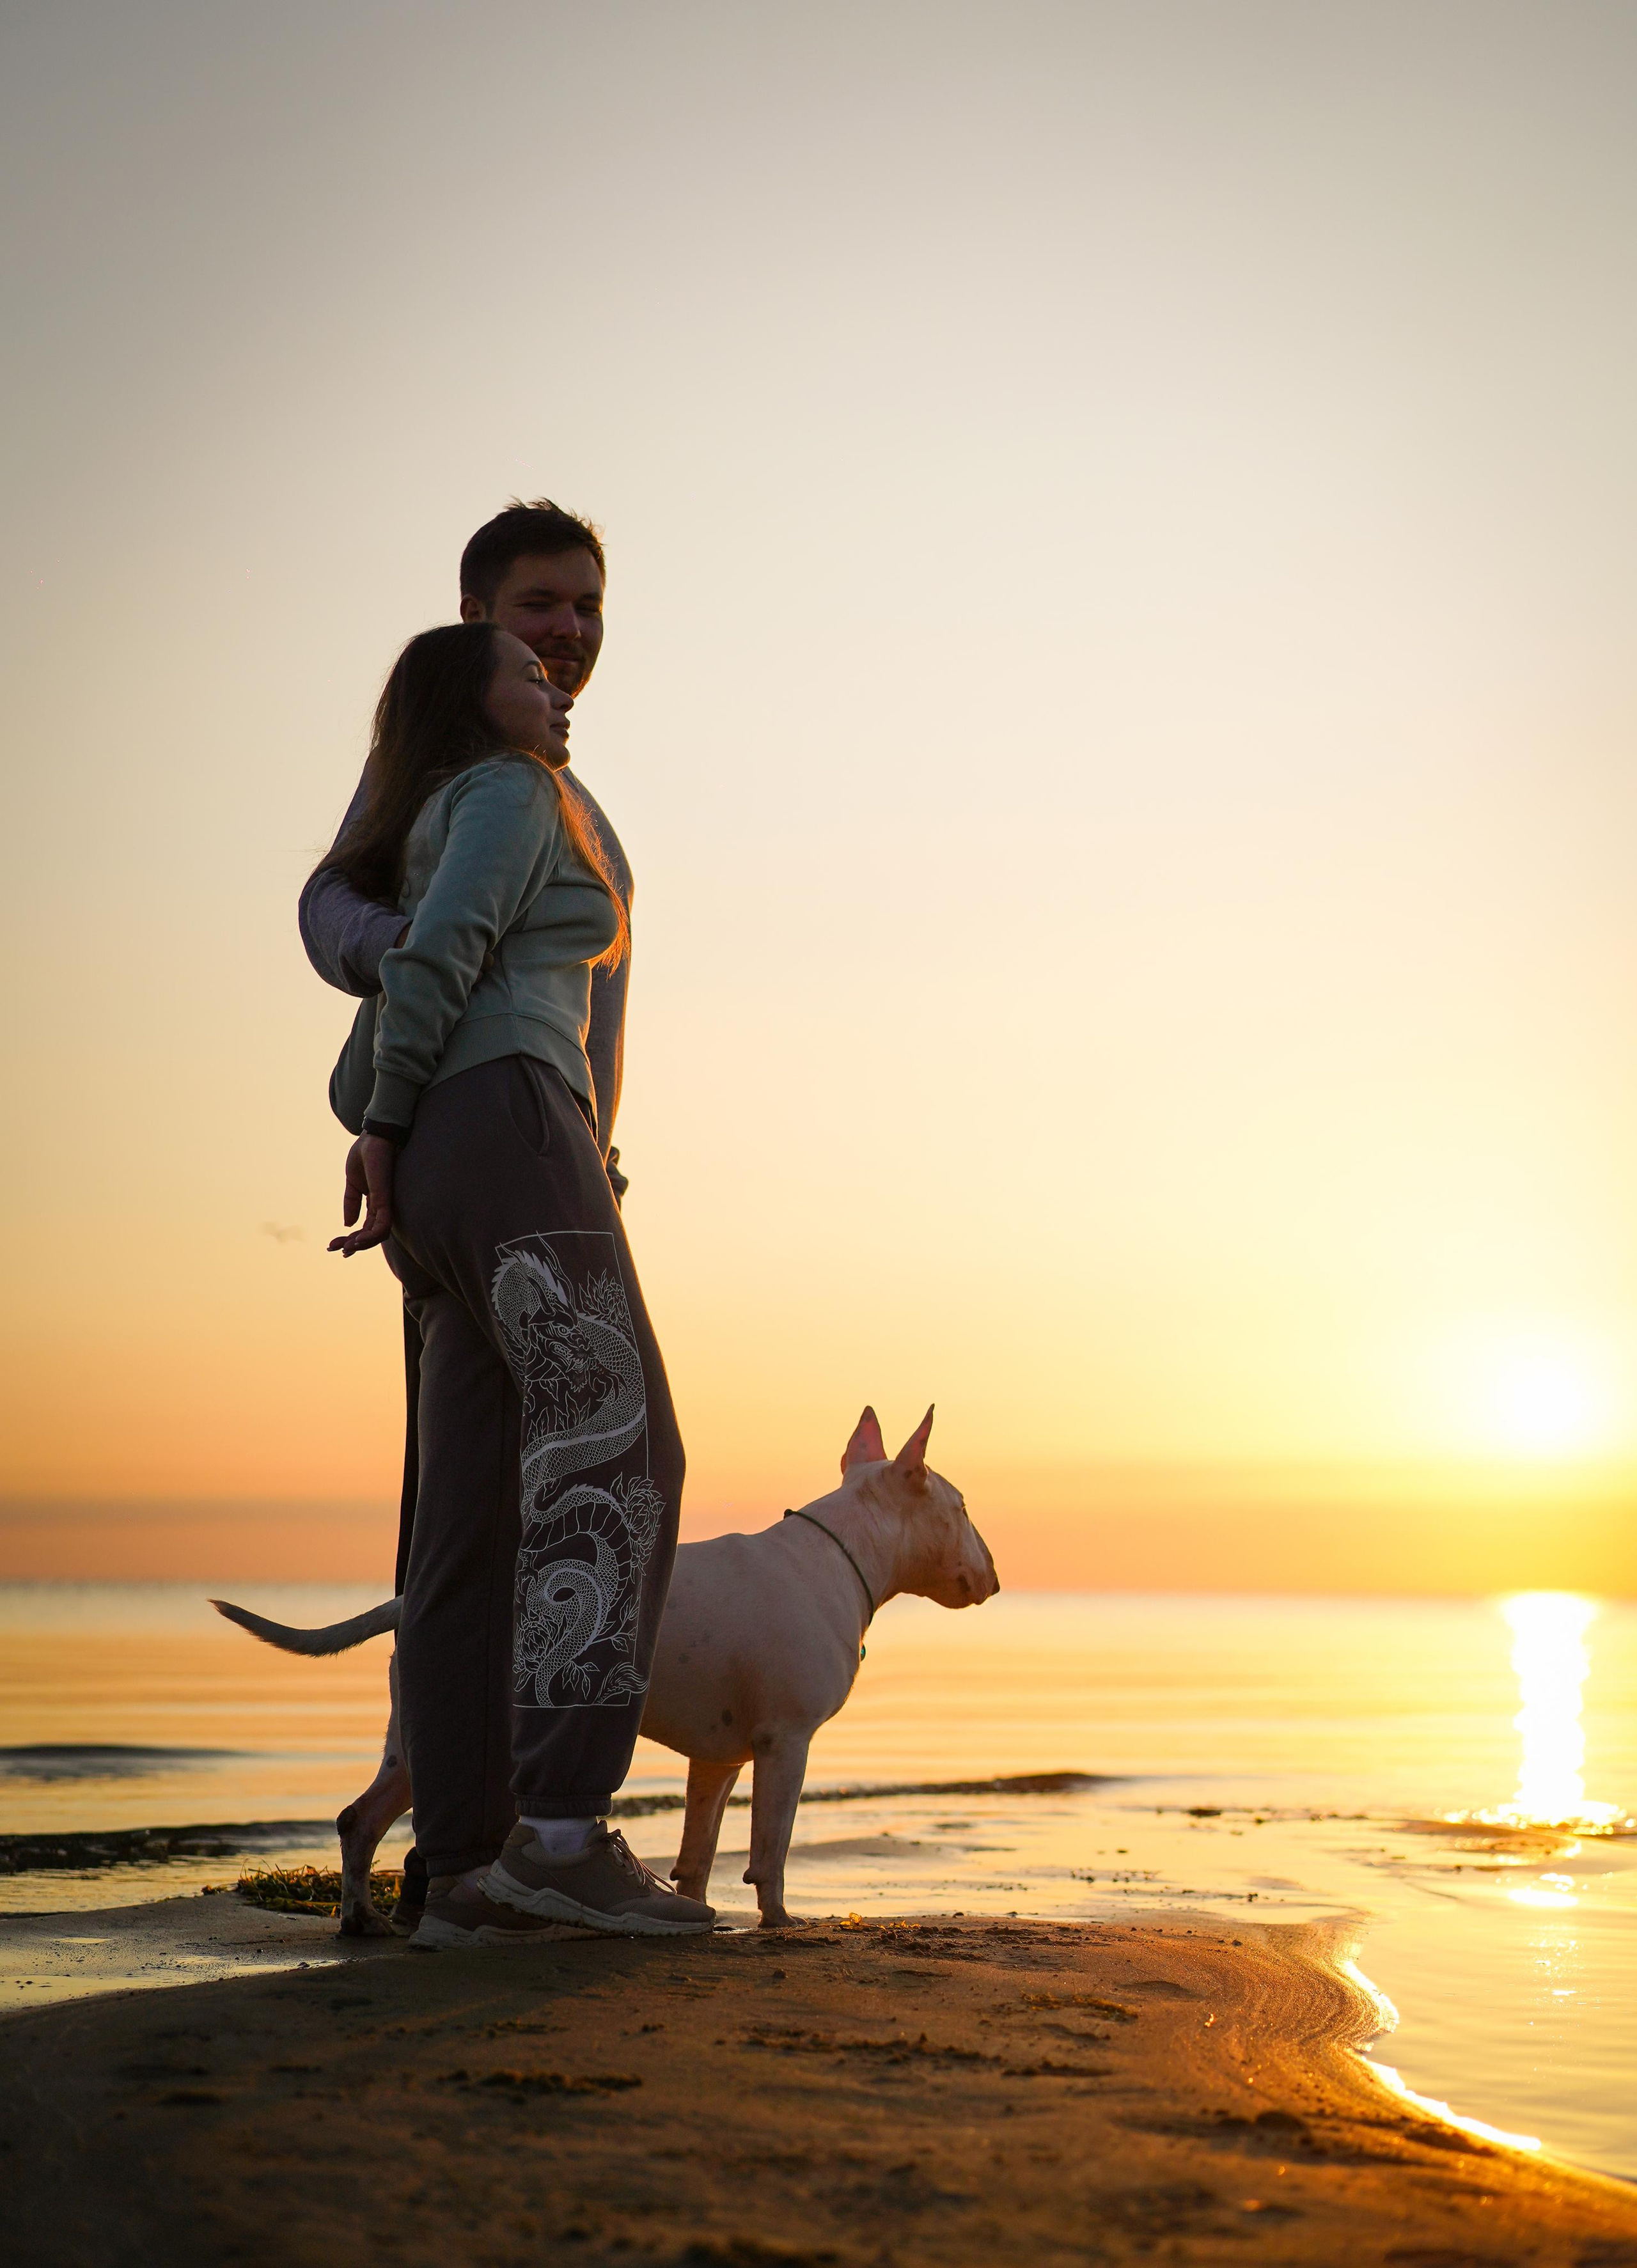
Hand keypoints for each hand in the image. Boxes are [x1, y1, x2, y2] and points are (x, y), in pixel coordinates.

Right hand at [329, 1134, 395, 1256]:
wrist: (374, 1138)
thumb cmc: (367, 1155)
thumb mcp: (353, 1183)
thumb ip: (351, 1203)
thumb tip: (347, 1224)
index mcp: (374, 1203)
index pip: (364, 1228)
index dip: (349, 1239)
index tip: (332, 1245)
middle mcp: (381, 1206)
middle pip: (370, 1235)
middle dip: (352, 1245)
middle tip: (334, 1249)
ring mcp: (385, 1204)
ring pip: (378, 1235)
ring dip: (361, 1244)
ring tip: (345, 1247)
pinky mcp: (385, 1199)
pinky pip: (382, 1225)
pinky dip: (371, 1237)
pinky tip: (356, 1240)